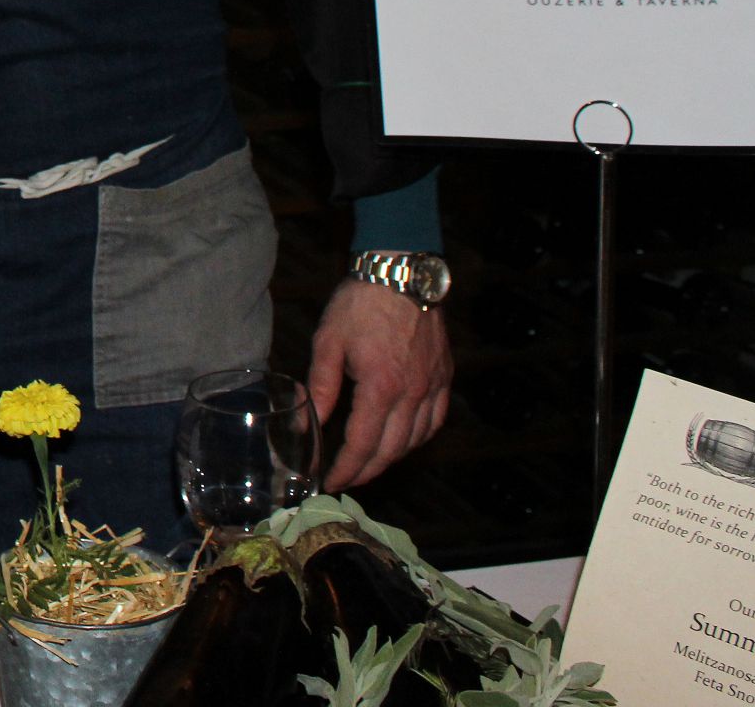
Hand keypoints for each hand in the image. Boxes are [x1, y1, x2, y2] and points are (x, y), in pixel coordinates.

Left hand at [307, 279, 452, 490]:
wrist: (400, 272)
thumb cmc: (360, 304)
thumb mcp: (328, 342)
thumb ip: (321, 387)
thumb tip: (309, 422)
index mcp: (381, 387)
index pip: (363, 444)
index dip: (346, 469)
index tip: (331, 481)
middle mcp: (413, 393)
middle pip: (391, 450)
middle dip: (367, 471)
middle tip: (347, 480)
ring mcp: (434, 386)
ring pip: (416, 440)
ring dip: (392, 457)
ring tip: (369, 463)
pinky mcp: (445, 376)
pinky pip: (435, 420)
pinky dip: (418, 437)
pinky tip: (402, 439)